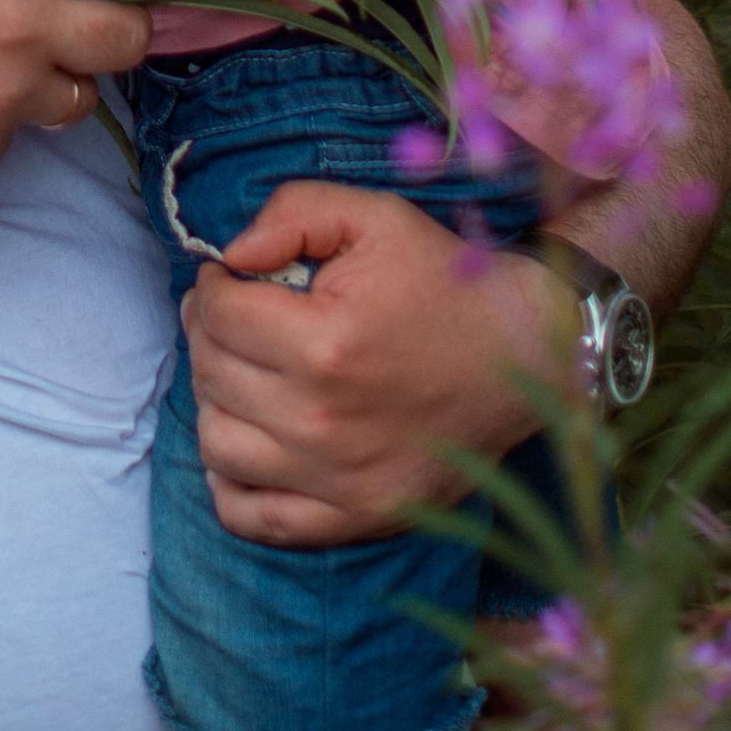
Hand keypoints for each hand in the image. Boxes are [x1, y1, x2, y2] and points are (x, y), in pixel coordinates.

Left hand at [182, 182, 580, 547]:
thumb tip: (231, 253)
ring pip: (217, 444)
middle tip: (230, 314)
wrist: (523, 358)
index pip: (219, 315)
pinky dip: (230, 481)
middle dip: (207, 332)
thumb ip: (294, 212)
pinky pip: (251, 517)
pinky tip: (250, 438)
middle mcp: (323, 421)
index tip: (228, 278)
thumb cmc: (444, 282)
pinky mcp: (353, 519)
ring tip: (242, 370)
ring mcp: (337, 480)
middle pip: (212, 374)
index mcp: (326, 343)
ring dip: (215, 399)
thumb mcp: (376, 216)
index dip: (212, 285)